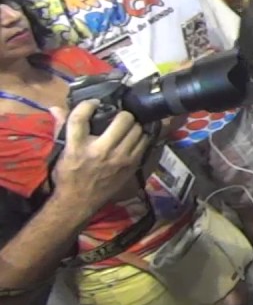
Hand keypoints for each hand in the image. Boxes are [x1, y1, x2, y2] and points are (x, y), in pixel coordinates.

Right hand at [50, 101, 149, 216]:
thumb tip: (56, 108)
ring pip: (137, 130)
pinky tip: (134, 137)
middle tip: (118, 116)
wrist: (78, 201)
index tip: (94, 103)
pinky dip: (141, 137)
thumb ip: (61, 127)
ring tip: (127, 126)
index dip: (88, 105)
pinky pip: (144, 143)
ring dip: (133, 125)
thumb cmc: (68, 174)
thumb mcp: (62, 151)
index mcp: (77, 147)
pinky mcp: (131, 166)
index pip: (80, 118)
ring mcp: (119, 159)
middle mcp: (100, 151)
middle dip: (121, 114)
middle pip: (122, 120)